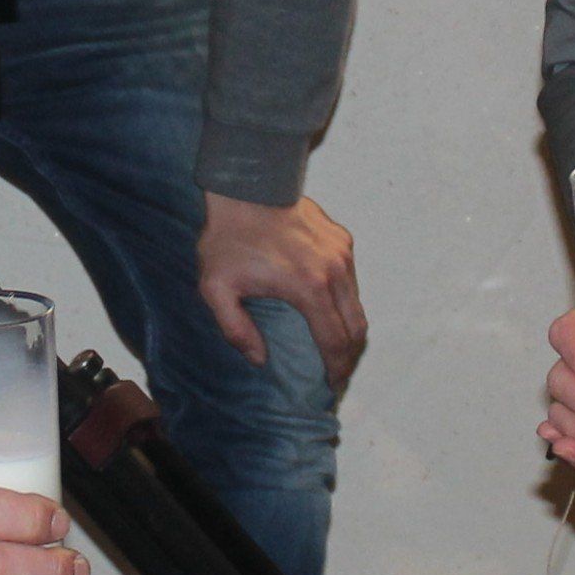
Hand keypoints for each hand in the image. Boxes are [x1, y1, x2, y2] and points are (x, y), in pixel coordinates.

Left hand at [198, 191, 368, 386]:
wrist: (246, 186)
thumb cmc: (227, 237)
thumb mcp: (216, 288)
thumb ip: (236, 329)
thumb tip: (260, 359)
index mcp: (309, 288)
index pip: (336, 342)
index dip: (338, 370)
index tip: (332, 387)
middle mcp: (335, 272)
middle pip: (357, 328)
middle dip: (350, 356)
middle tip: (336, 373)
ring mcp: (342, 253)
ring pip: (358, 304)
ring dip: (350, 329)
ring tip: (334, 345)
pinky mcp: (342, 239)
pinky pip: (351, 280)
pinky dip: (346, 301)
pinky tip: (328, 308)